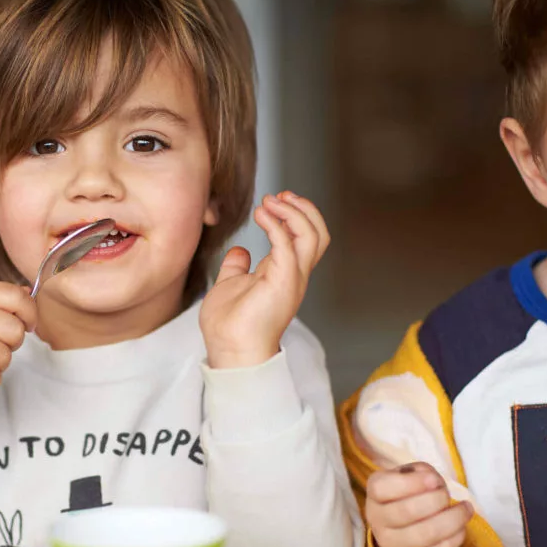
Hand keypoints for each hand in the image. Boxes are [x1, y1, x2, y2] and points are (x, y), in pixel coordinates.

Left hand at [200, 192, 329, 368]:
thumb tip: (239, 252)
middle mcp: (294, 275)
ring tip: (270, 201)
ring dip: (292, 211)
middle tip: (280, 195)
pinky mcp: (283, 280)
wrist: (229, 350)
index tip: (274, 201)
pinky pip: (287, 243)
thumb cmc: (228, 326)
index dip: (296, 216)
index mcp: (284, 275)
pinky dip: (277, 223)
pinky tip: (261, 214)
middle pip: (318, 233)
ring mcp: (292, 278)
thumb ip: (237, 268)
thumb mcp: (231, 286)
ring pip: (312, 235)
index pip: (305, 238)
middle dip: (303, 209)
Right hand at [366, 462, 473, 546]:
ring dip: (454, 518)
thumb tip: (434, 480)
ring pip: (428, 533)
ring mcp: (394, 546)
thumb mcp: (407, 480)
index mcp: (375, 496)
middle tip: (447, 494)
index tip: (434, 479)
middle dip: (437, 499)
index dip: (411, 482)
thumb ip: (420, 473)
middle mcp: (378, 521)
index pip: (382, 487)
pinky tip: (460, 527)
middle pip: (407, 510)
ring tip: (465, 509)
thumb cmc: (407, 500)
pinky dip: (457, 535)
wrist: (400, 542)